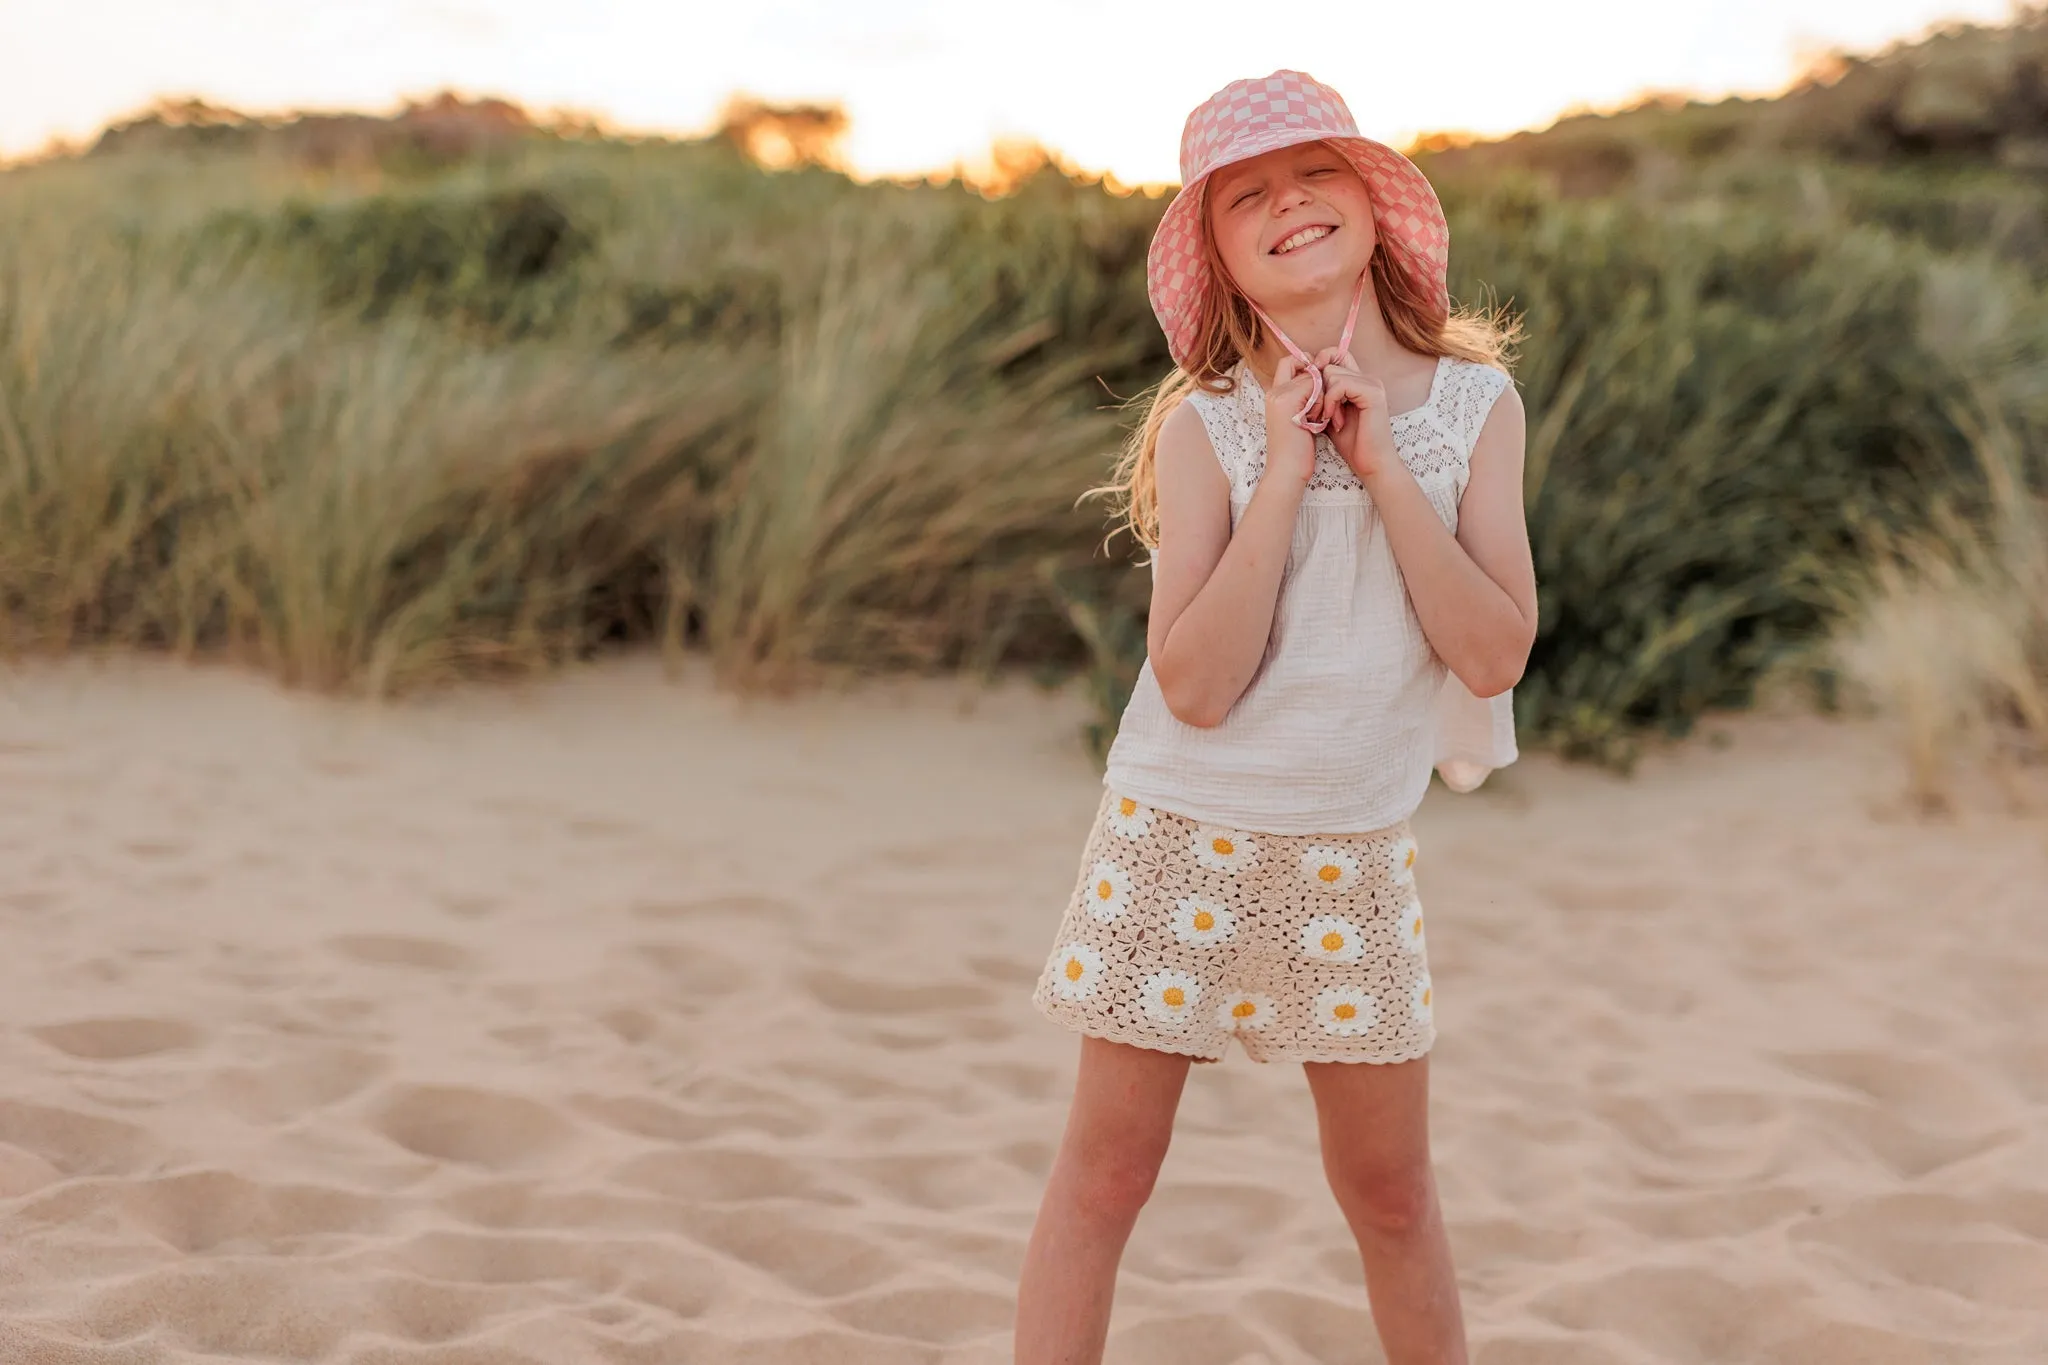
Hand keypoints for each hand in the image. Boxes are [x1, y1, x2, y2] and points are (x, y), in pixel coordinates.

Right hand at [1260, 356, 1318, 487]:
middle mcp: (1274, 391)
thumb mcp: (1301, 420)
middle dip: (1318, 380)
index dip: (1307, 367)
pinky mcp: (1288, 400)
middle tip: (1322, 403)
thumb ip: (1306, 400)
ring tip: (1318, 417)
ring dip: (1321, 393)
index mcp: (1275, 396)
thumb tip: (1323, 382)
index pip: (1290, 363)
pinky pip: (1314, 385)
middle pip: (1301, 363)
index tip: (1320, 388)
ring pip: (1311, 375)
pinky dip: (1321, 401)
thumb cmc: (1298, 452)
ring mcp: (1279, 395)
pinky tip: (1317, 420)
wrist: (1287, 471)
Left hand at [1312, 348, 1397, 481]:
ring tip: (1330, 419)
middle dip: (1319, 386)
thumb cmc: (1351, 443)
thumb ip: (1320, 395)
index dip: (1317, 365)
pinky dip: (1331, 401)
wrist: (1370, 464)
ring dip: (1324, 397)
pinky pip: (1341, 384)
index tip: (1307, 388)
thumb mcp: (1327, 414)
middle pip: (1330, 361)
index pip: (1335, 354)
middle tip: (1322, 413)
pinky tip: (1335, 420)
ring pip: (1332, 372)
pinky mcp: (1373, 393)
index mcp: (1357, 381)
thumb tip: (1298, 379)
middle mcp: (1366, 378)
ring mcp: (1372, 383)